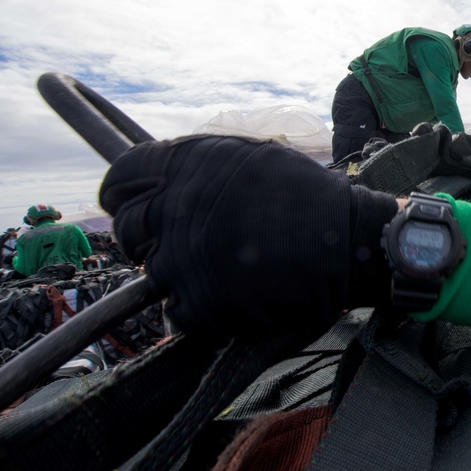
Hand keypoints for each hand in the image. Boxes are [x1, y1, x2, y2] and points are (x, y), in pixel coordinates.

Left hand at [99, 135, 396, 335]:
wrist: (350, 243)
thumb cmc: (309, 198)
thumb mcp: (251, 157)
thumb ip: (198, 166)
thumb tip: (157, 182)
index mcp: (186, 163)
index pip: (120, 177)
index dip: (124, 195)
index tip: (134, 206)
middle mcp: (176, 206)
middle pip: (129, 229)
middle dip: (153, 238)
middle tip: (192, 244)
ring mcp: (184, 256)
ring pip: (153, 273)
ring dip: (182, 274)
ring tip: (227, 269)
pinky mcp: (200, 300)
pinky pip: (178, 312)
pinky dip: (201, 309)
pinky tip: (235, 294)